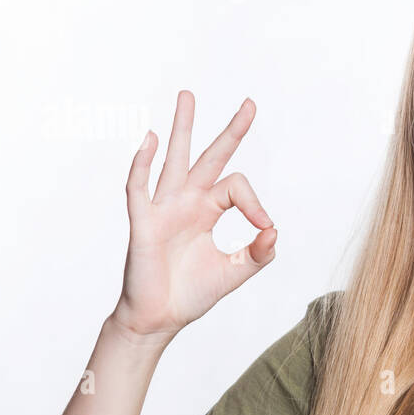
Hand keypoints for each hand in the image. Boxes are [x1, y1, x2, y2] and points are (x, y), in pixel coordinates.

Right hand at [111, 90, 276, 341]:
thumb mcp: (236, 271)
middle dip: (231, 131)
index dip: (255, 203)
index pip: (237, 187)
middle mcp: (186, 201)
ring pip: (174, 159)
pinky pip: (139, 187)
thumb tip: (274, 229)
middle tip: (250, 103)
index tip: (265, 228)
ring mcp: (163, 208)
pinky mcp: (143, 223)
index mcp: (208, 210)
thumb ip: (259, 252)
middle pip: (210, 156)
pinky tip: (151, 140)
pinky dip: (143, 163)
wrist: (160, 319)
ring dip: (182, 127)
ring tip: (188, 95)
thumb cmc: (191, 294)